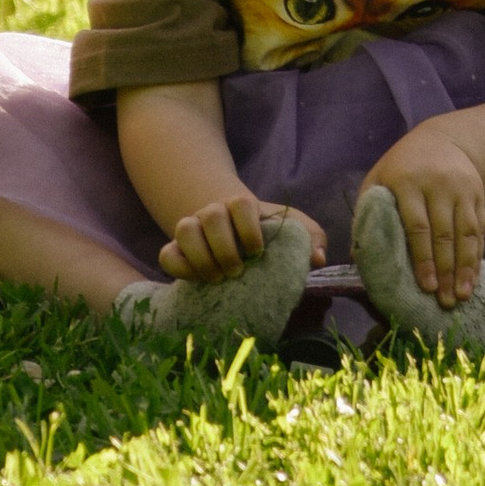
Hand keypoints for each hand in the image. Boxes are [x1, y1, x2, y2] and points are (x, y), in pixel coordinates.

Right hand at [159, 193, 322, 282]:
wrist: (234, 236)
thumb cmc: (266, 236)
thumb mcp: (291, 232)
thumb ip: (309, 238)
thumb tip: (317, 259)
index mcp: (242, 205)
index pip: (241, 203)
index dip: (249, 228)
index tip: (258, 252)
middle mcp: (214, 212)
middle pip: (212, 217)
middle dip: (225, 248)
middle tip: (238, 271)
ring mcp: (192, 227)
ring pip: (185, 229)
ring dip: (202, 257)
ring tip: (218, 279)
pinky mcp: (176, 248)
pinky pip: (167, 254)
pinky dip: (179, 267)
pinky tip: (197, 281)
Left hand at [362, 127, 484, 307]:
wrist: (441, 139)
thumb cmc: (401, 167)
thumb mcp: (378, 179)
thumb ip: (367, 213)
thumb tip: (356, 257)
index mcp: (408, 182)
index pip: (418, 226)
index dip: (423, 259)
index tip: (425, 286)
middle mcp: (438, 184)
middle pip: (444, 234)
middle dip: (446, 270)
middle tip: (446, 300)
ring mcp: (462, 189)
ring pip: (467, 233)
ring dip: (466, 267)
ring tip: (463, 295)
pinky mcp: (478, 194)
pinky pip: (479, 228)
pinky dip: (477, 255)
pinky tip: (473, 276)